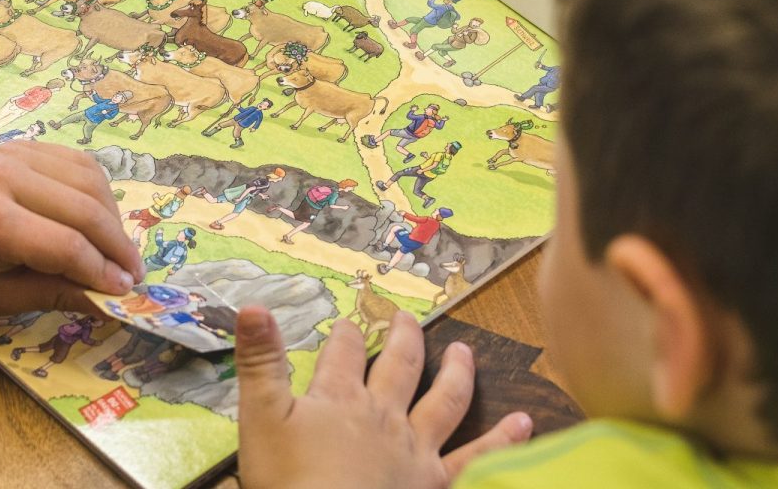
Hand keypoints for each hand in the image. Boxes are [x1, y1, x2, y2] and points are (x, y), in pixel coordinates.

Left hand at [0, 142, 143, 315]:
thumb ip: (55, 293)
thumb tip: (110, 303)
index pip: (69, 246)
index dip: (103, 271)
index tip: (124, 292)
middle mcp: (6, 177)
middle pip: (86, 209)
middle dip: (117, 245)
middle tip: (132, 274)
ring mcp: (14, 154)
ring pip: (89, 180)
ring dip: (111, 215)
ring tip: (116, 249)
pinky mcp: (19, 146)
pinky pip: (75, 162)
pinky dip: (95, 190)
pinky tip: (97, 217)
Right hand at [236, 308, 532, 488]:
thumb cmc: (289, 480)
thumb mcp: (261, 419)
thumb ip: (259, 363)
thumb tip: (253, 306)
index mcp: (339, 399)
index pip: (343, 353)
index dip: (345, 335)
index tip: (349, 322)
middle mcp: (384, 416)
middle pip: (398, 367)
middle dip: (403, 339)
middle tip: (408, 319)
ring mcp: (416, 451)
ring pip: (444, 403)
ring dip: (456, 374)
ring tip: (466, 353)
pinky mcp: (435, 484)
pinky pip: (478, 458)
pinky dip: (504, 440)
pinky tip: (525, 424)